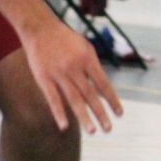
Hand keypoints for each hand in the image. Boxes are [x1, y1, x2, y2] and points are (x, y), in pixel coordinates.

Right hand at [21, 19, 122, 133]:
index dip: (112, 99)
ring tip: (93, 131)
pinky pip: (53, 99)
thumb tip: (103, 86)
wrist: (41, 29)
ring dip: (84, 117)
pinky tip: (65, 126)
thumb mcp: (85, 47)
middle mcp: (75, 67)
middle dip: (101, 113)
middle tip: (109, 128)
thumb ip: (93, 66)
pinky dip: (59, 113)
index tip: (120, 113)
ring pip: (74, 99)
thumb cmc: (66, 39)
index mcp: (88, 58)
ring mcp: (59, 74)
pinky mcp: (43, 79)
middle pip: (91, 94)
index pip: (104, 83)